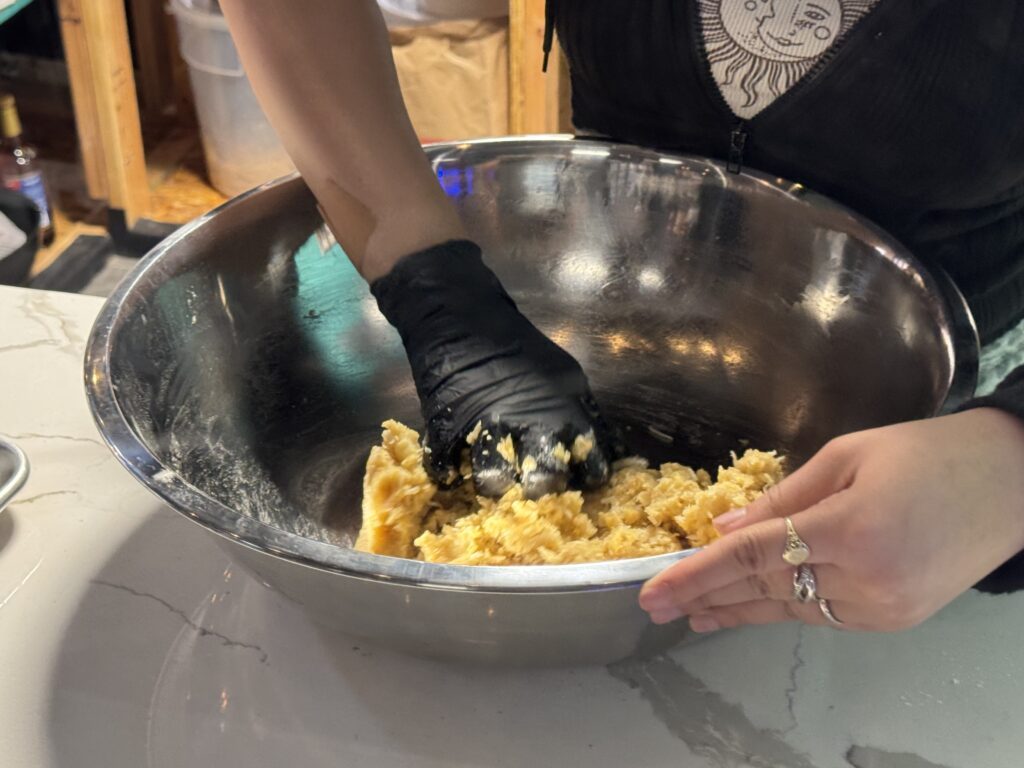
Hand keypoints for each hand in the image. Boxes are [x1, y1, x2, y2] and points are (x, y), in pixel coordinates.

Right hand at [371, 240, 618, 497]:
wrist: (461, 314)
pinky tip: (456, 467)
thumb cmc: (518, 348)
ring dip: (493, 487)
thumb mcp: (567, 377)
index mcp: (566, 412)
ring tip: (493, 481)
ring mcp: (485, 429)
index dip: (583, 481)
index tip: (576, 481)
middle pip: (544, 482)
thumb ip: (584, 417)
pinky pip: (446, 469)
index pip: (591, 469)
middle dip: (540, 492)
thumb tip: (610, 454)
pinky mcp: (445, 429)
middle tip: (531, 487)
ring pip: (494, 482)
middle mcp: (529, 424)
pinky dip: (449, 473)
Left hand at [638, 409, 1023, 632]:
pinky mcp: (895, 618)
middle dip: (706, 596)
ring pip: (791, 607)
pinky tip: (749, 608)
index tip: (655, 589)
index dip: (697, 572)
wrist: (1010, 485)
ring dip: (738, 609)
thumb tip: (725, 527)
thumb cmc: (928, 454)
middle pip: (765, 587)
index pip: (753, 555)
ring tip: (694, 613)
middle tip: (655, 606)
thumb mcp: (847, 456)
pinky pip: (823, 613)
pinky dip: (782, 607)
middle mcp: (867, 577)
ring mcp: (884, 606)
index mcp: (852, 527)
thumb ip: (782, 497)